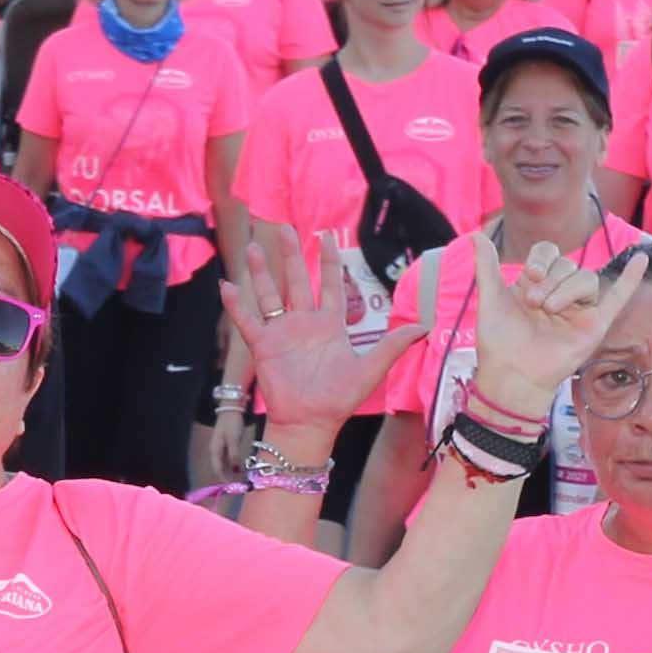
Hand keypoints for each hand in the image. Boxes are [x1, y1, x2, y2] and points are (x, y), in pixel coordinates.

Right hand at [226, 225, 413, 433]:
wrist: (311, 424)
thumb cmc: (340, 400)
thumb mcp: (371, 369)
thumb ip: (393, 345)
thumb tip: (425, 327)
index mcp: (330, 325)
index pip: (331, 284)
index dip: (329, 260)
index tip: (327, 235)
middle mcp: (304, 323)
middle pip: (296, 280)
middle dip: (291, 254)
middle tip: (284, 227)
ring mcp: (282, 333)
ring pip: (269, 295)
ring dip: (261, 272)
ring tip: (253, 247)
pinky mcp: (264, 347)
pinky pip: (247, 320)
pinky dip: (236, 304)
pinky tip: (226, 286)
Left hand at [456, 241, 651, 429]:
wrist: (512, 373)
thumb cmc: (499, 340)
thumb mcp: (490, 298)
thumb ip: (486, 266)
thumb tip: (477, 235)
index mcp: (537, 283)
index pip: (549, 253)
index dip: (542, 258)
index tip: (529, 275)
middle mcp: (560, 293)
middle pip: (568, 266)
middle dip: (551, 280)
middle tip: (534, 304)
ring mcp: (579, 308)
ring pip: (586, 279)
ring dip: (568, 290)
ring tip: (550, 310)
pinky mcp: (595, 324)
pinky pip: (618, 297)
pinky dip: (631, 279)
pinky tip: (642, 259)